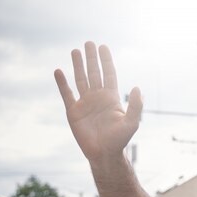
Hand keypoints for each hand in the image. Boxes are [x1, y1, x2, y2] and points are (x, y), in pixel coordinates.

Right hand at [54, 42, 142, 162]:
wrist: (103, 154)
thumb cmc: (120, 140)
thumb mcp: (132, 123)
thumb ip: (136, 106)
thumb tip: (137, 88)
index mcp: (111, 98)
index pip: (109, 74)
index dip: (106, 61)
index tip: (103, 47)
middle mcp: (98, 97)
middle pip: (94, 73)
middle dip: (92, 58)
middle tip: (89, 42)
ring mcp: (85, 103)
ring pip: (80, 79)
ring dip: (78, 65)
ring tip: (75, 51)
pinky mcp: (73, 112)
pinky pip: (67, 94)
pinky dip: (62, 83)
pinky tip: (59, 71)